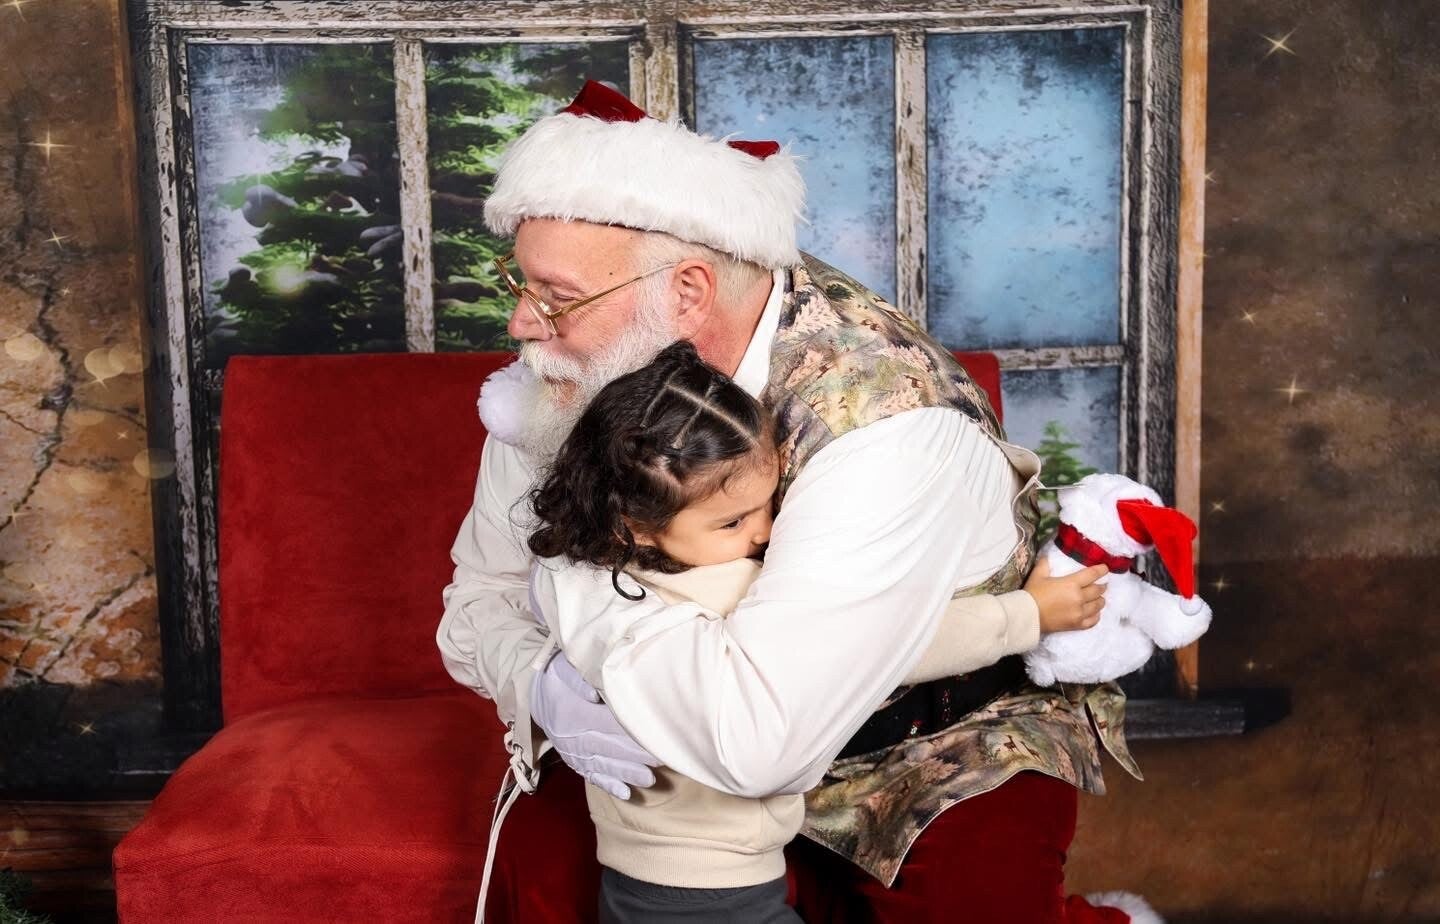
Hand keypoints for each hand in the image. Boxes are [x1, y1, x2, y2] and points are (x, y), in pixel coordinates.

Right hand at [530, 652, 659, 799]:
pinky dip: (608, 786)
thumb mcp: (564, 668)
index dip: (632, 731)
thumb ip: (579, 679)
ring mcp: (575, 754)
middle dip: (637, 756)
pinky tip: (626, 794)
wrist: (533, 697)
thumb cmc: (556, 678)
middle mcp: (576, 738)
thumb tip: (595, 693)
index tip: (654, 737)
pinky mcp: (575, 762)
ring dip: (627, 774)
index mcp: (577, 714)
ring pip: (604, 766)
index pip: (609, 724)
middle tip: (663, 760)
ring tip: (650, 780)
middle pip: (611, 748)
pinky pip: (592, 777)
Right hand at [1025, 556, 1108, 634]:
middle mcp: (1079, 598)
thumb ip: (1044, 564)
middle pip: (1097, 590)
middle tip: (1102, 584)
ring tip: (1099, 598)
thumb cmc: (1032, 594)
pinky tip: (1095, 613)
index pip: (1092, 575)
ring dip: (1100, 600)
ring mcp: (1079, 613)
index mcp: (1071, 583)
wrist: (1027, 616)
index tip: (1105, 569)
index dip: (1101, 571)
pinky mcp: (1077, 625)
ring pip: (1098, 605)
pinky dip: (1096, 615)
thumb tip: (1047, 557)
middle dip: (1101, 586)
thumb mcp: (1037, 575)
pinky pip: (1093, 620)